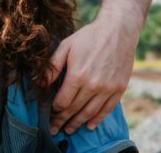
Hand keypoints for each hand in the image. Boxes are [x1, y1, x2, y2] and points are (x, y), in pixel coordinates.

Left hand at [46, 14, 137, 133]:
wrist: (118, 31)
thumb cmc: (89, 37)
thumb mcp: (65, 47)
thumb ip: (52, 67)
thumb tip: (41, 84)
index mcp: (77, 76)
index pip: (63, 101)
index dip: (54, 110)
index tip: (49, 113)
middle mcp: (93, 86)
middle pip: (75, 110)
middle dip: (63, 120)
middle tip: (55, 130)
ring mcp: (108, 88)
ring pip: (90, 113)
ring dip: (78, 123)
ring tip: (69, 130)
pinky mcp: (119, 89)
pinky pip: (107, 109)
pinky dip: (98, 119)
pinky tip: (90, 125)